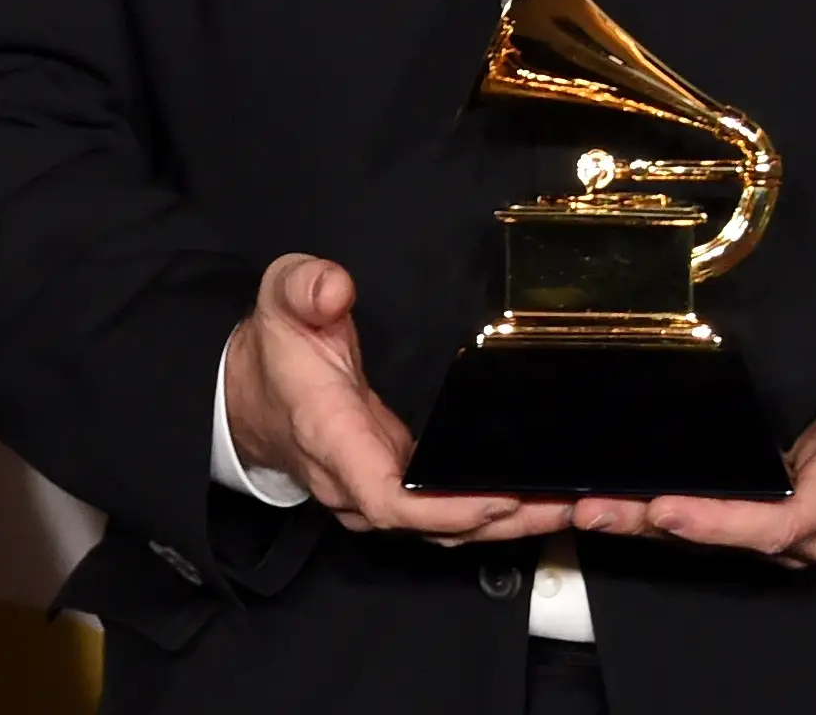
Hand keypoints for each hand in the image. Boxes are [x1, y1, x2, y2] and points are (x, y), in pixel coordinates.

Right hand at [225, 253, 571, 545]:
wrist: (249, 395)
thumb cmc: (276, 349)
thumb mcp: (280, 299)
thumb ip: (305, 287)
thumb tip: (337, 286)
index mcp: (331, 434)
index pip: (385, 496)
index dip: (444, 508)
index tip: (497, 496)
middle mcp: (353, 480)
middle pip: (431, 525)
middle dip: (502, 519)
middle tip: (565, 499)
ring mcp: (372, 495)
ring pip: (441, 529)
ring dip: (505, 523)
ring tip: (566, 501)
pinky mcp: (391, 493)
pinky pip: (441, 518)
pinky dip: (487, 515)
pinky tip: (529, 498)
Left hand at [572, 320, 815, 565]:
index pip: (777, 520)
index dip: (720, 521)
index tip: (667, 509)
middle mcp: (812, 522)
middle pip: (726, 535)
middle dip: (654, 522)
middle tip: (587, 506)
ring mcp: (791, 521)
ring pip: (711, 532)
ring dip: (645, 521)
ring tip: (579, 504)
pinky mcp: (773, 509)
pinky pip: (714, 515)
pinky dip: (660, 510)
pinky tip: (613, 496)